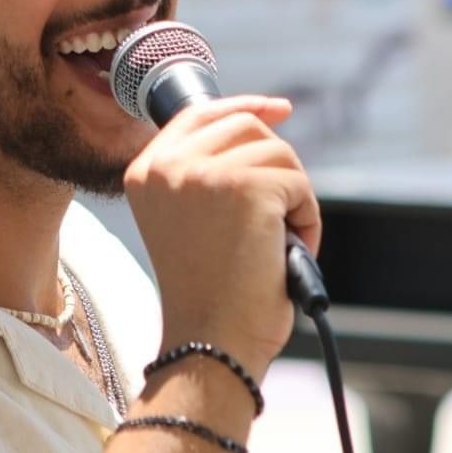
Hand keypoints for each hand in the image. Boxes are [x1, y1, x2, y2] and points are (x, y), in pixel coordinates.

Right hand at [123, 95, 320, 377]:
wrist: (211, 344)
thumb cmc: (210, 296)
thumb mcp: (191, 220)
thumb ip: (207, 173)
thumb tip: (264, 121)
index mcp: (145, 172)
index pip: (199, 114)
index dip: (244, 108)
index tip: (279, 109)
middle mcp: (167, 164)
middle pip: (245, 125)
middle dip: (275, 166)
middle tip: (276, 217)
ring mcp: (204, 172)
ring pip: (278, 153)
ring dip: (292, 198)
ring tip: (277, 244)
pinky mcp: (246, 186)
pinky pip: (298, 183)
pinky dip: (306, 218)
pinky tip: (285, 252)